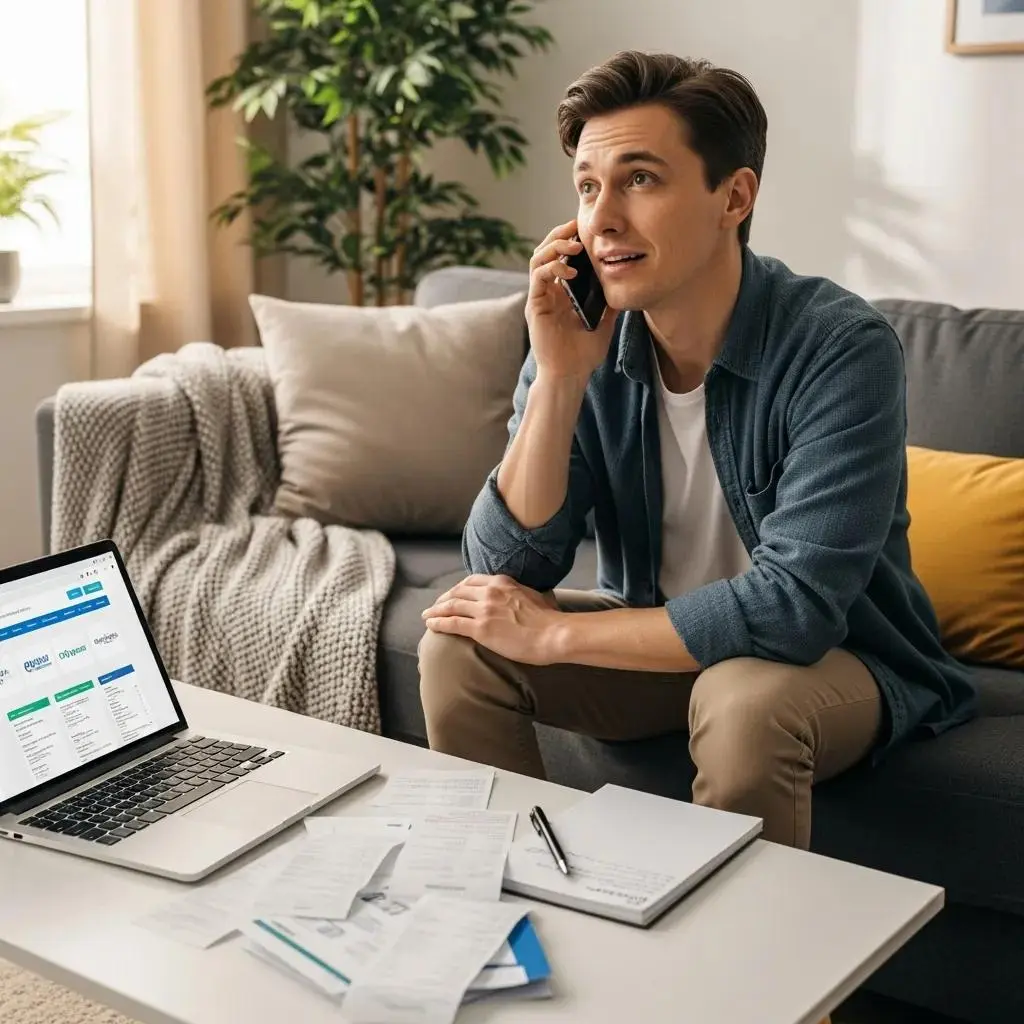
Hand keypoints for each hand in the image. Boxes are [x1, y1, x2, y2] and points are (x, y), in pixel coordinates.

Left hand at [421, 575, 562, 665]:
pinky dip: (438, 623)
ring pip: (451, 606)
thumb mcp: (534, 595)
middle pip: (457, 592)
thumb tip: (525, 596)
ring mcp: (484, 610)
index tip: (452, 594)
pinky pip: (452, 623)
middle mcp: (489, 592)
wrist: (553, 634)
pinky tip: (431, 625)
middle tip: (435, 606)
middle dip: (443, 599)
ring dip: (436, 611)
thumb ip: (521, 593)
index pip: (471, 580)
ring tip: (427, 616)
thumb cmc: (549, 619)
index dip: (457, 588)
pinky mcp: (480, 628)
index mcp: (502, 582)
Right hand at [526, 220, 617, 382]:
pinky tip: (570, 271)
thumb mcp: (604, 320)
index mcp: (562, 292)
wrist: (571, 374)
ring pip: (538, 259)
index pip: (560, 256)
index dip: (569, 239)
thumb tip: (624, 281)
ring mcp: (540, 297)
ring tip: (574, 246)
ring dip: (554, 246)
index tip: (586, 229)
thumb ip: (609, 301)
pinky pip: (538, 277)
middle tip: (576, 226)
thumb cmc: (584, 353)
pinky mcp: (535, 306)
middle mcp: (548, 291)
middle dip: (559, 234)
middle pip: (545, 251)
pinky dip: (552, 268)